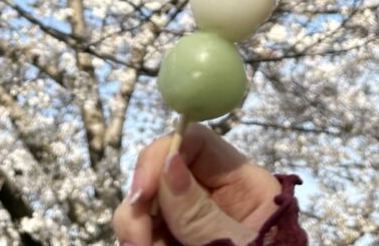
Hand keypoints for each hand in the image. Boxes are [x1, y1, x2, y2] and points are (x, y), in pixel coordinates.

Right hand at [113, 123, 281, 245]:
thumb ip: (201, 213)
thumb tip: (169, 161)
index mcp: (244, 185)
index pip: (197, 142)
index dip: (163, 153)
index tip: (142, 189)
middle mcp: (213, 197)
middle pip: (163, 172)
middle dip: (142, 199)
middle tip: (135, 236)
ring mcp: (191, 222)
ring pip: (147, 205)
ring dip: (135, 226)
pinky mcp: (175, 244)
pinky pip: (147, 234)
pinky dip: (139, 242)